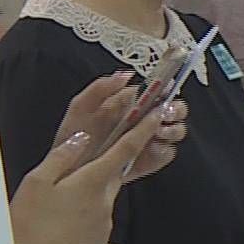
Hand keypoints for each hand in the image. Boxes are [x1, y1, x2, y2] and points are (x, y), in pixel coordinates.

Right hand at [10, 106, 165, 243]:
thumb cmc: (27, 221)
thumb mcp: (36, 181)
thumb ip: (62, 157)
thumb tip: (83, 138)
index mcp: (91, 181)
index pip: (125, 150)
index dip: (142, 130)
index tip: (156, 115)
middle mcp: (105, 201)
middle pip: (113, 175)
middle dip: (104, 167)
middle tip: (82, 169)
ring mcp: (105, 223)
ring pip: (103, 199)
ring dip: (88, 196)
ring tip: (57, 208)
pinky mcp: (100, 240)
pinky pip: (97, 221)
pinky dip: (84, 217)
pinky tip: (61, 226)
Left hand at [52, 72, 187, 182]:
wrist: (68, 169)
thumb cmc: (73, 137)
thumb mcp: (80, 107)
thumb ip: (100, 88)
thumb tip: (126, 75)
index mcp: (130, 104)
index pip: (158, 91)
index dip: (166, 90)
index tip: (164, 93)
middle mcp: (143, 120)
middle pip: (174, 110)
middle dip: (175, 111)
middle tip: (165, 114)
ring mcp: (148, 141)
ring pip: (175, 132)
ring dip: (172, 130)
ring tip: (158, 133)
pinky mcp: (149, 161)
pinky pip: (166, 155)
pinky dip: (163, 152)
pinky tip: (151, 150)